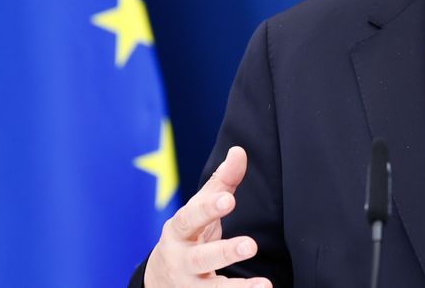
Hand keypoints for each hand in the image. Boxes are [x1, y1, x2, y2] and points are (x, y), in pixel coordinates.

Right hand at [143, 146, 269, 286]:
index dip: (209, 208)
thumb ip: (221, 183)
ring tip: (264, 285)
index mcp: (180, 230)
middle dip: (225, 251)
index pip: (192, 217)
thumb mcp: (199, 209)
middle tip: (251, 244)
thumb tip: (239, 151)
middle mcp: (181, 259)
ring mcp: (189, 284)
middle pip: (201, 257)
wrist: (161, 280)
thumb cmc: (189, 235)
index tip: (230, 199)